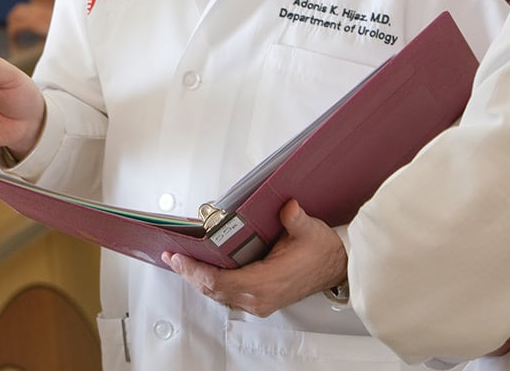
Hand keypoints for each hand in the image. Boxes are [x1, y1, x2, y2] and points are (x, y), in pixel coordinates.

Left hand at [163, 200, 345, 317]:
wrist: (337, 268)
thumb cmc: (322, 252)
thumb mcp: (309, 230)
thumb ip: (295, 219)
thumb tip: (286, 207)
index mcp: (266, 283)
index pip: (218, 281)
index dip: (194, 269)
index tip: (177, 257)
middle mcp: (259, 298)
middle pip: (212, 289)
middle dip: (188, 273)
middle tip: (171, 257)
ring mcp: (258, 302)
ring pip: (217, 294)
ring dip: (197, 279)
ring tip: (180, 261)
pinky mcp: (259, 301)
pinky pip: (226, 295)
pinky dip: (210, 282)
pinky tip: (201, 270)